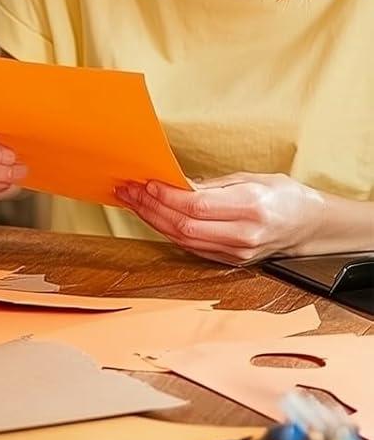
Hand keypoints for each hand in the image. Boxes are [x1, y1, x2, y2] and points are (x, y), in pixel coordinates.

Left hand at [114, 173, 326, 265]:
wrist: (311, 225)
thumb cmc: (284, 196)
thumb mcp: (252, 178)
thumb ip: (213, 185)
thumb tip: (176, 183)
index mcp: (252, 208)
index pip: (197, 206)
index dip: (167, 196)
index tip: (146, 183)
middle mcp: (244, 234)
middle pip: (185, 225)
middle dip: (151, 207)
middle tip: (129, 191)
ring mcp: (237, 252)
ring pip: (183, 239)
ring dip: (153, 220)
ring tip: (133, 202)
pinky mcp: (231, 261)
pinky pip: (191, 247)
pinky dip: (167, 232)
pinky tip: (152, 217)